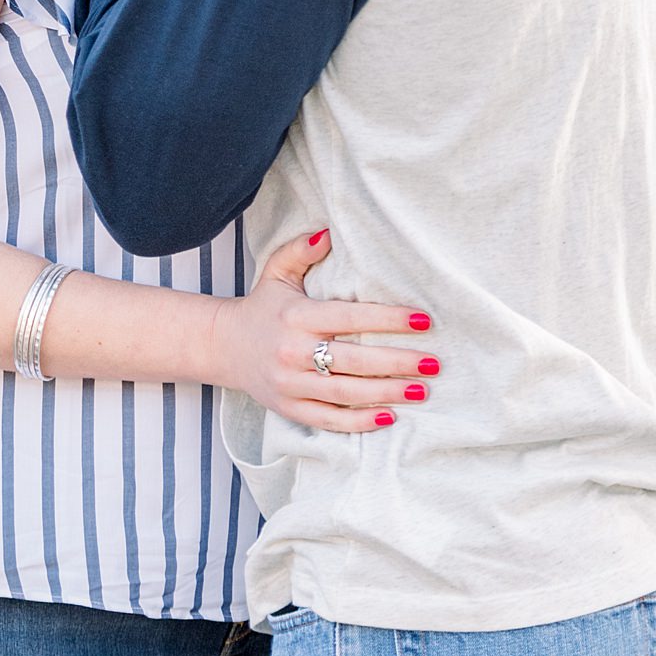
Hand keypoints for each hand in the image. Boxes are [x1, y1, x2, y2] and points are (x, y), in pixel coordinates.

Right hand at [206, 230, 435, 433]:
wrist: (221, 346)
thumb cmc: (262, 307)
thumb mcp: (276, 272)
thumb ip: (300, 250)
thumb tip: (328, 232)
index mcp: (297, 316)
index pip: (350, 318)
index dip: (388, 320)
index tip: (423, 321)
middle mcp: (294, 352)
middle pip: (354, 361)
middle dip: (398, 363)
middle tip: (433, 363)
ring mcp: (291, 385)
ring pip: (346, 393)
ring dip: (387, 393)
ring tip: (421, 390)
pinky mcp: (289, 409)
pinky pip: (329, 420)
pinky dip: (360, 422)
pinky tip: (389, 416)